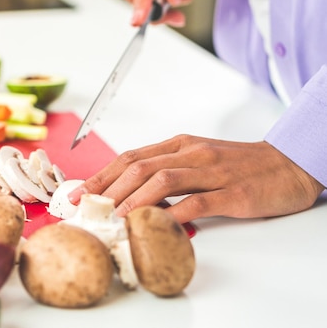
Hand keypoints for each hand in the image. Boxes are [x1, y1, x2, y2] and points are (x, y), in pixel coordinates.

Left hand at [68, 135, 324, 223]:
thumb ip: (167, 172)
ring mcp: (212, 172)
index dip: (103, 175)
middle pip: (140, 167)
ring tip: (113, 217)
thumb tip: (130, 194)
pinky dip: (173, 214)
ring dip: (133, 199)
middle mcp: (192, 154)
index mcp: (180, 145)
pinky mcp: (233, 193)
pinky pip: (197, 202)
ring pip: (163, 181)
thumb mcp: (198, 159)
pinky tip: (156, 225)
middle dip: (108, 188)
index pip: (132, 157)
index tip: (81, 193)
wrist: (289, 163)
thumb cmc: (239, 164)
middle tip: (87, 207)